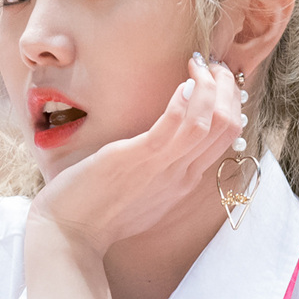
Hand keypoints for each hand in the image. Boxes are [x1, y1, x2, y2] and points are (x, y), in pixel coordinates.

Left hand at [28, 56, 242, 255]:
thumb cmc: (99, 209)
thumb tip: (165, 139)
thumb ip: (160, 167)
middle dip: (226, 87)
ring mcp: (163, 167)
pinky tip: (184, 81)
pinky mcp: (138, 158)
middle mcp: (182, 174)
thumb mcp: (141, 189)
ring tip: (198, 63)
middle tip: (213, 64)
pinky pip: (175, 126)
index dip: (228, 101)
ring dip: (211, 85)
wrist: (69, 234)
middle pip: (227, 126)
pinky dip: (186, 100)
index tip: (215, 78)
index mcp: (185, 180)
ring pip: (210, 122)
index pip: (227, 136)